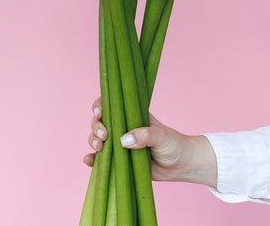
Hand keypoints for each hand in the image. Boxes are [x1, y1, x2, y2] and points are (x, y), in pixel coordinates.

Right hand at [83, 98, 217, 187]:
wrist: (181, 165)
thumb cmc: (173, 144)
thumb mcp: (161, 137)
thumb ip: (145, 135)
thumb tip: (123, 140)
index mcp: (131, 115)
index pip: (110, 104)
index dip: (100, 105)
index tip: (99, 112)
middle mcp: (122, 127)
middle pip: (100, 121)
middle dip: (96, 126)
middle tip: (103, 136)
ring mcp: (119, 144)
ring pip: (97, 138)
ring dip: (93, 141)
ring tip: (99, 147)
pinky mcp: (119, 161)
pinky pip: (101, 159)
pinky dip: (92, 159)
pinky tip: (88, 161)